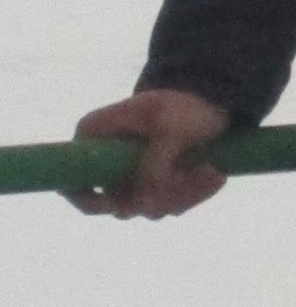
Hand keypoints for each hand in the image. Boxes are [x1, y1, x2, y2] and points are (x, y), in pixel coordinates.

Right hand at [67, 89, 231, 218]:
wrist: (213, 98)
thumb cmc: (186, 105)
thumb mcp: (171, 130)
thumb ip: (154, 166)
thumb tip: (142, 205)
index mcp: (95, 136)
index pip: (72, 182)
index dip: (92, 202)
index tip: (126, 202)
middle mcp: (107, 162)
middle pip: (119, 204)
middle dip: (162, 195)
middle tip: (198, 171)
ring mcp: (129, 177)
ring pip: (148, 207)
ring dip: (183, 193)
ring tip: (211, 167)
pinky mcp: (152, 186)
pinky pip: (167, 206)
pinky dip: (192, 193)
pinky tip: (213, 172)